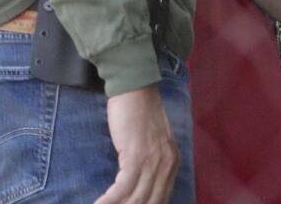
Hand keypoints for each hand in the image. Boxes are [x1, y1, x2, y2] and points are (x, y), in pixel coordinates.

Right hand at [94, 85, 179, 203]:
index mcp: (173, 162)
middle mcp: (167, 165)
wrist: (135, 88)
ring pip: (135, 200)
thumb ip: (154, 163)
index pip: (161, 200)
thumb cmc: (139, 112)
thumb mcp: (155, 141)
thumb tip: (141, 186)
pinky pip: (121, 189)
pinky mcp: (135, 157)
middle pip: (150, 203)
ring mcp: (152, 162)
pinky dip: (108, 201)